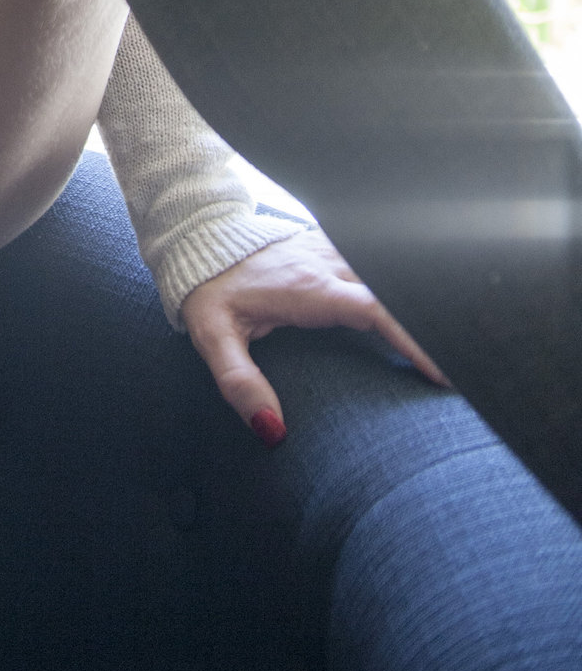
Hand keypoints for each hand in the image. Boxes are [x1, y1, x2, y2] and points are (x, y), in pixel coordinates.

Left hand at [178, 226, 449, 440]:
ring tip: (462, 340)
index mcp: (309, 288)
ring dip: (422, 301)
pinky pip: (379, 262)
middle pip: (396, 288)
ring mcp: (334, 251)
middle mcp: (329, 264)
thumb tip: (273, 430)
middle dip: (434, 322)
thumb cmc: (209, 292)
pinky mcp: (334, 248)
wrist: (199, 240)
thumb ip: (238, 382)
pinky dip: (403, 285)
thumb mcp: (212, 337)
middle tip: (471, 362)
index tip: (444, 373)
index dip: (413, 338)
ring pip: (392, 272)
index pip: (375, 308)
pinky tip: (428, 308)